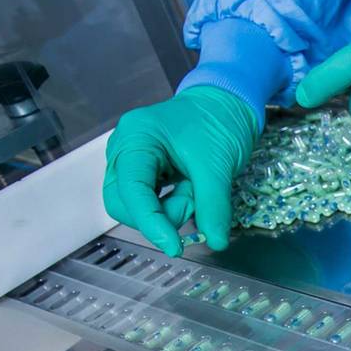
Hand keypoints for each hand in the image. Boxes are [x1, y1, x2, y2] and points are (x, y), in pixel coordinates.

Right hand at [102, 86, 257, 256]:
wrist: (227, 104)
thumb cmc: (218, 121)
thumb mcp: (218, 165)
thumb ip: (214, 206)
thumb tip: (215, 240)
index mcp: (135, 138)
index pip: (131, 189)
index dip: (150, 222)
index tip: (174, 246)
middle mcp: (124, 150)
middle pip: (123, 203)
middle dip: (160, 215)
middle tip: (194, 202)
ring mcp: (132, 163)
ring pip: (135, 207)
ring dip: (168, 210)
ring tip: (195, 189)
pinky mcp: (145, 174)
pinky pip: (150, 202)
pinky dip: (172, 206)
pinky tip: (190, 191)